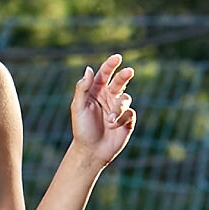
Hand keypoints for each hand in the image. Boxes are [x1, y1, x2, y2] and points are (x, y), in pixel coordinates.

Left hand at [70, 54, 135, 170]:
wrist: (91, 151)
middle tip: (129, 71)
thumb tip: (89, 69)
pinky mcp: (127, 120)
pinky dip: (122, 119)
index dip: (110, 65)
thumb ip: (83, 88)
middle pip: (120, 81)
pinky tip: (114, 127)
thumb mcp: (78, 107)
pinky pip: (130, 113)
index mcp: (96, 92)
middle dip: (124, 75)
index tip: (117, 58)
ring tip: (109, 121)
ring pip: (126, 99)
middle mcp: (109, 98)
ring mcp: (119, 109)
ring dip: (118, 109)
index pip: (104, 74)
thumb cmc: (82, 129)